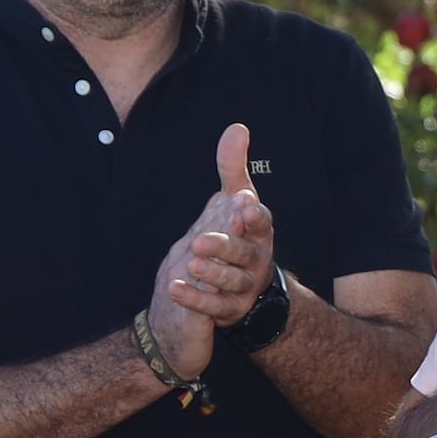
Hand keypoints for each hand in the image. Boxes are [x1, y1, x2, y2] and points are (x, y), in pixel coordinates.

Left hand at [152, 121, 274, 370]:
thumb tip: (237, 128)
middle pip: (244, 253)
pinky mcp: (230, 309)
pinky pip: (215, 306)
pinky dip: (195, 298)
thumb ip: (233, 167)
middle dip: (225, 246)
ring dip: (212, 272)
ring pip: (232, 281)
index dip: (252, 216)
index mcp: (259, 231)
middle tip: (201, 241)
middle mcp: (257, 258)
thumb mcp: (235, 200)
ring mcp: (245, 286)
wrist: (242, 287)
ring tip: (191, 263)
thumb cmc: (239, 234)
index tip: (242, 207)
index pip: (261, 222)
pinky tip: (175, 287)